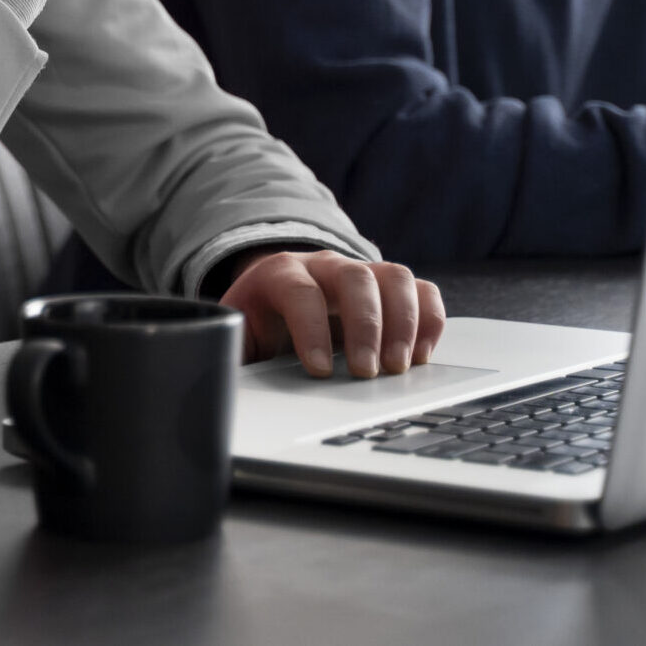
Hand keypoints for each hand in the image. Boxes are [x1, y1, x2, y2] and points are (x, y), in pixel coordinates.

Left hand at [220, 250, 444, 378]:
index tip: (318, 371)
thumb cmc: (256, 326)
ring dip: (403, 322)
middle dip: (365, 325)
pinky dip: (430, 320)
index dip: (311, 329)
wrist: (273, 298)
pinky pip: (421, 290)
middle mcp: (324, 267)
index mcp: (279, 275)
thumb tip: (216, 379)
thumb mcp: (235, 336)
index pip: (299, 291)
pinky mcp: (388, 289)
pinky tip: (421, 356)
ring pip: (394, 277)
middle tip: (367, 373)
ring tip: (399, 368)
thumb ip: (229, 352)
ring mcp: (361, 273)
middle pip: (354, 278)